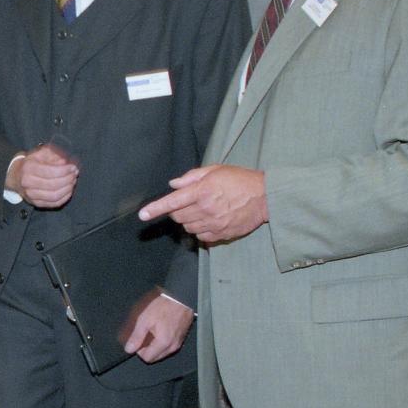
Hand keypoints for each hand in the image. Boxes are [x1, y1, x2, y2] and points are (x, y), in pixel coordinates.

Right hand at [9, 145, 77, 208]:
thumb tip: (66, 163)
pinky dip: (64, 198)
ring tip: (72, 182)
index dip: (65, 170)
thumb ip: (54, 155)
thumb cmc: (32, 163)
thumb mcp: (41, 153)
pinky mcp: (35, 203)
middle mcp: (27, 182)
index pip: (50, 172)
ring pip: (54, 196)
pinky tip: (68, 190)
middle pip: (53, 185)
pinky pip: (54, 203)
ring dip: (68, 189)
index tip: (73, 168)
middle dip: (68, 179)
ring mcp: (30, 195)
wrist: (16, 176)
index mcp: (29, 167)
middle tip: (74, 174)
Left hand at [121, 293, 193, 362]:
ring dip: (154, 346)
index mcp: (163, 343)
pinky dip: (161, 343)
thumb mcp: (145, 319)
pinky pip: (168, 347)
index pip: (147, 358)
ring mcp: (178, 344)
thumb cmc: (164, 306)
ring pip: (161, 353)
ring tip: (152, 331)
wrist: (181, 298)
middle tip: (144, 335)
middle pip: (155, 358)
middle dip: (146, 349)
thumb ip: (136, 336)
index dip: (139, 350)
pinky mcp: (181, 339)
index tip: (138, 339)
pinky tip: (159, 330)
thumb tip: (129, 349)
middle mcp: (172, 347)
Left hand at [139, 165, 267, 242]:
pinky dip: (200, 230)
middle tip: (190, 202)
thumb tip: (173, 185)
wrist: (265, 197)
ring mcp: (214, 223)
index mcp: (202, 191)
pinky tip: (210, 220)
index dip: (155, 209)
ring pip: (187, 227)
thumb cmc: (240, 180)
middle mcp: (206, 209)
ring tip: (203, 210)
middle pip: (178, 216)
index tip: (142, 215)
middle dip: (178, 210)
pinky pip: (200, 236)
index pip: (172, 202)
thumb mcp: (216, 170)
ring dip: (189, 220)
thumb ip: (191, 177)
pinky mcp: (221, 235)